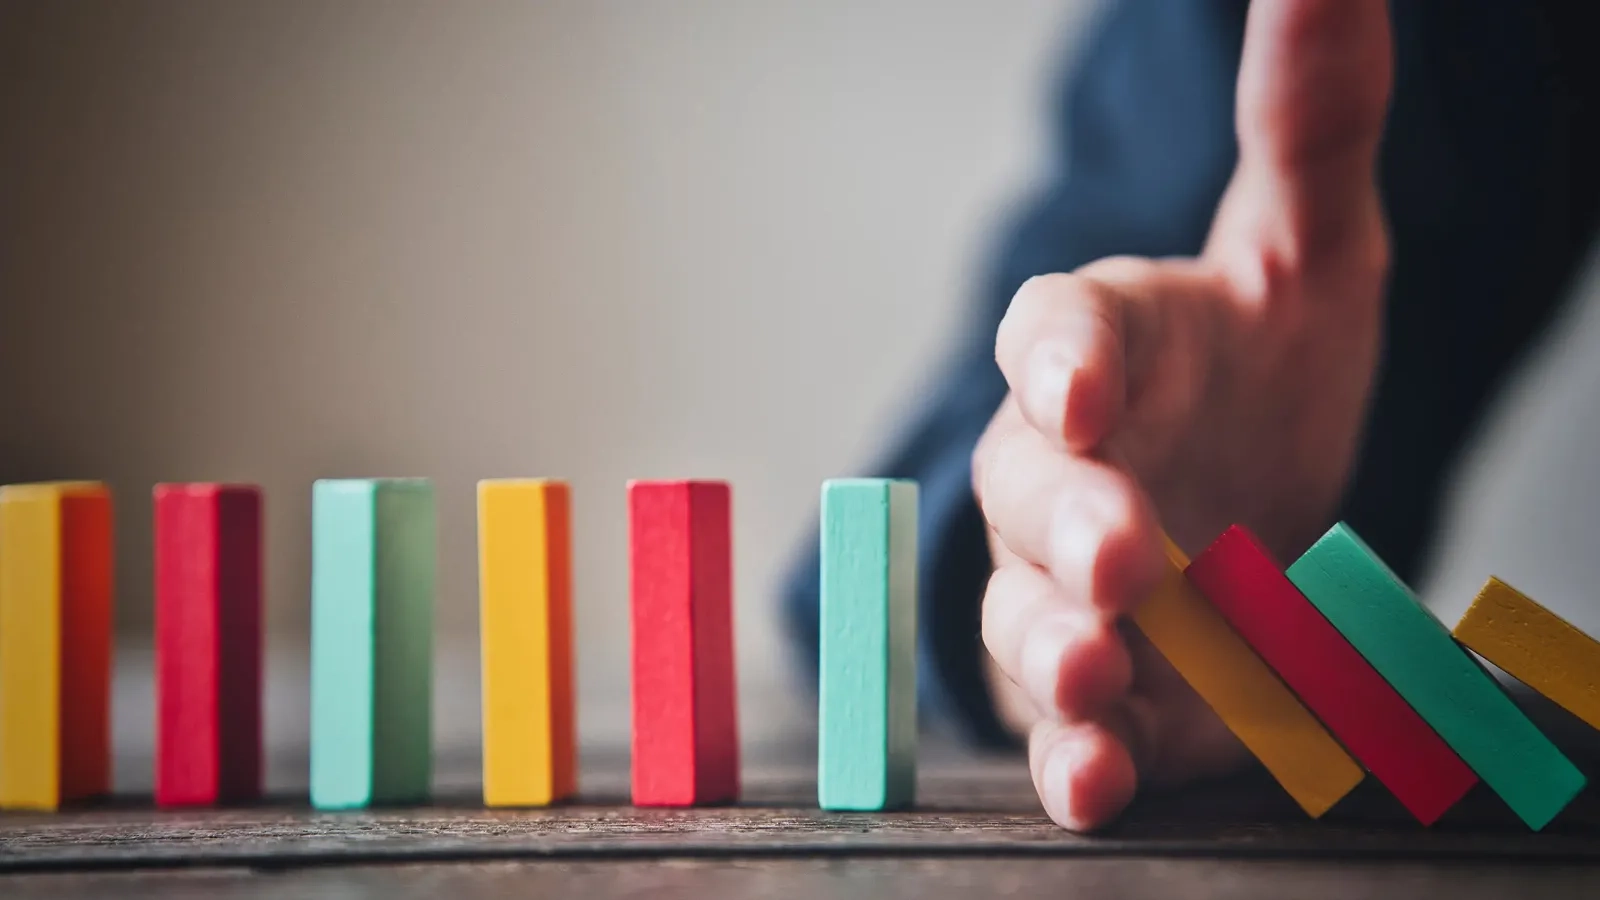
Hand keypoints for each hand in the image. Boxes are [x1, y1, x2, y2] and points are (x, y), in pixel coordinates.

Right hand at [973, 0, 1393, 830]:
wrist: (1254, 509)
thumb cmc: (1262, 371)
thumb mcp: (1313, 248)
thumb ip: (1308, 126)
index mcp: (1104, 347)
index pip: (1055, 333)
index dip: (1057, 357)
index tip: (1081, 385)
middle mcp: (1057, 468)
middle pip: (1024, 483)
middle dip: (1066, 517)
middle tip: (1123, 550)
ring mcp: (1061, 585)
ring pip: (1021, 610)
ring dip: (1053, 645)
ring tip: (1101, 670)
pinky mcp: (1092, 688)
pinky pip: (1060, 722)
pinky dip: (1074, 754)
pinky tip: (1099, 779)